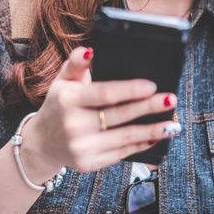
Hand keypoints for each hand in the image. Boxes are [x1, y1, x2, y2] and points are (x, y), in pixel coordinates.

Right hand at [23, 46, 179, 173]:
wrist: (42, 143)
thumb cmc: (59, 106)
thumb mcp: (62, 82)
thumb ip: (76, 64)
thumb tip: (90, 50)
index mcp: (67, 99)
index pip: (105, 93)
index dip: (130, 90)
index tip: (152, 86)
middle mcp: (73, 124)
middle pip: (119, 115)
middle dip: (148, 108)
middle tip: (170, 100)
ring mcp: (81, 147)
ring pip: (124, 137)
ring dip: (152, 131)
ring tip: (171, 125)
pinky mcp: (89, 163)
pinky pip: (121, 153)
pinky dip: (140, 145)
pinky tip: (155, 138)